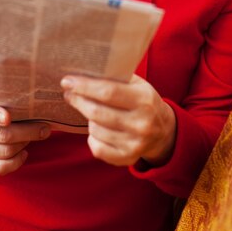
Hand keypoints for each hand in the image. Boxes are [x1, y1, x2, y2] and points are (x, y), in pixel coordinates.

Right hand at [0, 97, 50, 174]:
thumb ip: (13, 104)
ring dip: (24, 144)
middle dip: (28, 132)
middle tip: (44, 129)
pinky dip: (17, 161)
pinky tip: (24, 153)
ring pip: (6, 151)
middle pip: (3, 135)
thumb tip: (41, 109)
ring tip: (32, 138)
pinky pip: (2, 167)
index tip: (8, 118)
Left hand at [61, 74, 175, 166]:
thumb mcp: (137, 84)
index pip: (108, 92)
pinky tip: (95, 129)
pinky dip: (92, 138)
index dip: (84, 86)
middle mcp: (141, 123)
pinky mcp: (127, 158)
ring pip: (95, 130)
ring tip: (89, 109)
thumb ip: (116, 77)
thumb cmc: (143, 101)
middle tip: (69, 93)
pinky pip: (98, 148)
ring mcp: (135, 144)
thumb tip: (84, 71)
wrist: (164, 131)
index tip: (67, 81)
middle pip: (98, 112)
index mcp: (144, 100)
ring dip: (87, 118)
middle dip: (78, 101)